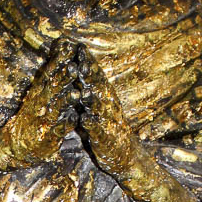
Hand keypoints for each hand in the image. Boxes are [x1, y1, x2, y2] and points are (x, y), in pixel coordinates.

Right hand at [5, 40, 79, 162]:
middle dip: (63, 77)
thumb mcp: (39, 93)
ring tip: (76, 94)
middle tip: (74, 65)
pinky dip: (67, 123)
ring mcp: (44, 118)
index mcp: (40, 91)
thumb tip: (62, 53)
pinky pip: (59, 128)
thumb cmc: (33, 116)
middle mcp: (41, 102)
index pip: (50, 72)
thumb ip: (51, 77)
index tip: (69, 46)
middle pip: (53, 87)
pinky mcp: (48, 135)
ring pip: (56, 107)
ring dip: (66, 100)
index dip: (59, 59)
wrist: (16, 144)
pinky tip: (75, 117)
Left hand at [76, 46, 133, 171]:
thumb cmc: (107, 128)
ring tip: (83, 89)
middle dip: (90, 74)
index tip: (78, 47)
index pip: (96, 76)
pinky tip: (85, 119)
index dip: (88, 62)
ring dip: (91, 98)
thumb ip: (88, 89)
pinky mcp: (105, 138)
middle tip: (80, 60)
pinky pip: (97, 130)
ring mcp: (107, 122)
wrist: (125, 154)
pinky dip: (91, 124)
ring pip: (99, 108)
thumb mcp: (98, 105)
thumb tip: (76, 68)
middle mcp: (108, 106)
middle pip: (98, 87)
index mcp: (105, 97)